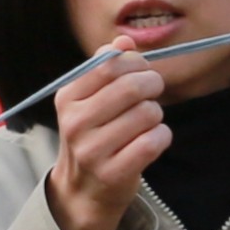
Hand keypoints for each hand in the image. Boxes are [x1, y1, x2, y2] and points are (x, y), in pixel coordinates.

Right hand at [39, 49, 170, 229]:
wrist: (82, 190)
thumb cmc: (93, 136)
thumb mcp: (88, 100)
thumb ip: (105, 67)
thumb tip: (124, 40)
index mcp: (67, 98)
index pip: (110, 64)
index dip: (136, 63)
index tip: (141, 72)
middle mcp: (75, 123)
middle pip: (133, 86)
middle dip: (153, 85)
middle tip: (152, 93)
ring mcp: (93, 150)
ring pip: (148, 113)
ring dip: (156, 116)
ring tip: (144, 124)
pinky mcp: (114, 172)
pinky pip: (155, 140)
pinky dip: (161, 137)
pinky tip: (150, 141)